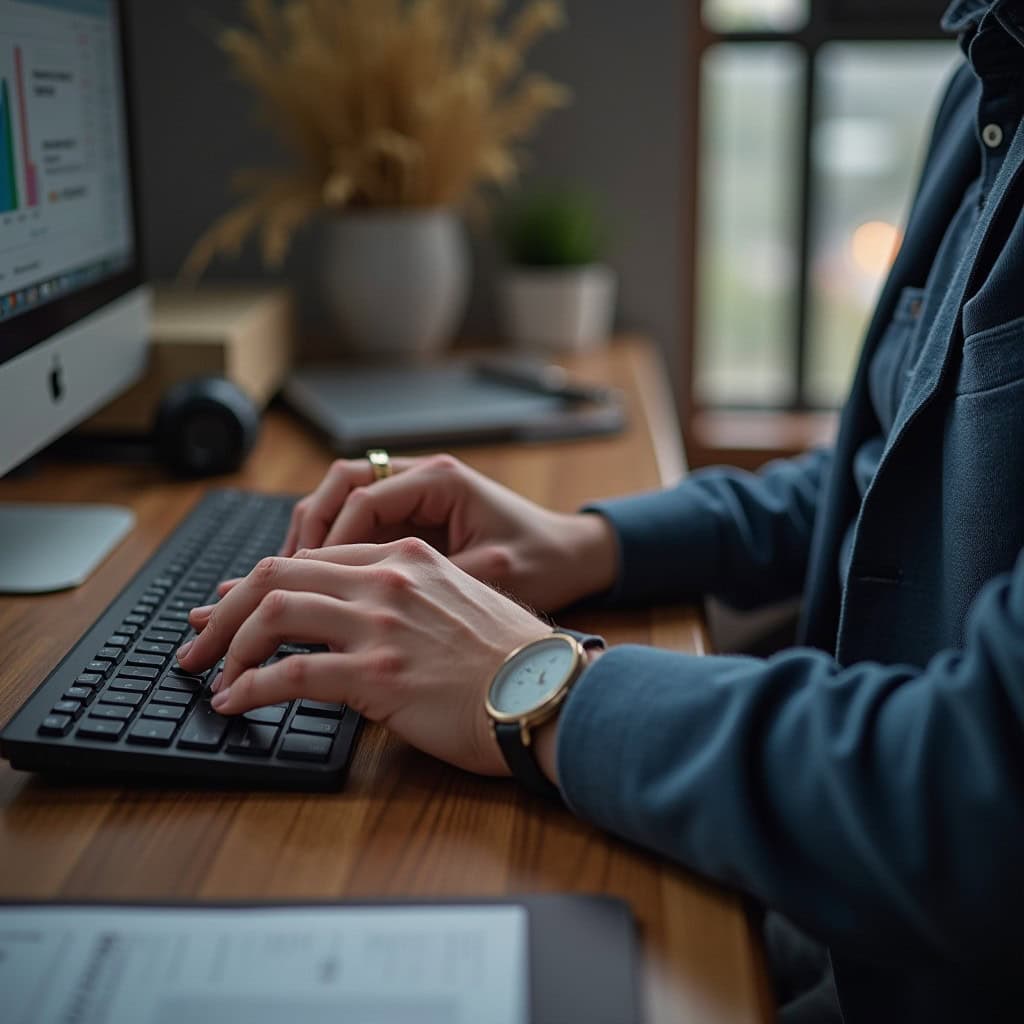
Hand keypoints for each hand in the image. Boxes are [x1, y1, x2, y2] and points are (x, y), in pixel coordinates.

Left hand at [177, 537, 550, 774]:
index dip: (260, 584)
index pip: (312, 559)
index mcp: (406, 558)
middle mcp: (388, 579)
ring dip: (227, 644)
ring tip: (208, 673)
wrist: (549, 692)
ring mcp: (381, 624)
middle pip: (277, 575)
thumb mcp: (460, 603)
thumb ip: (406, 599)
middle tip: (199, 639)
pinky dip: (250, 687)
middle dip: (225, 608)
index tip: (232, 608)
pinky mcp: (378, 675)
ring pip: (273, 613)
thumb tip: (361, 624)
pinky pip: (291, 675)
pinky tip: (235, 702)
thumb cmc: (512, 660)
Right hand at [279, 453, 618, 612]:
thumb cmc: (543, 563)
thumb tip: (377, 604)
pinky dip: (334, 548)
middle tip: (281, 576)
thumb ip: (434, 581)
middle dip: (306, 531)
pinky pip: (359, 523)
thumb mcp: (492, 575)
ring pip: (341, 501)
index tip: (305, 580)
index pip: (362, 498)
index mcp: (441, 479)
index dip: (328, 540)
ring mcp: (416, 493)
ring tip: (287, 581)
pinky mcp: (415, 516)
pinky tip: (318, 584)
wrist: (574, 557)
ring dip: (313, 538)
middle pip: (340, 486)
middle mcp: (423, 477)